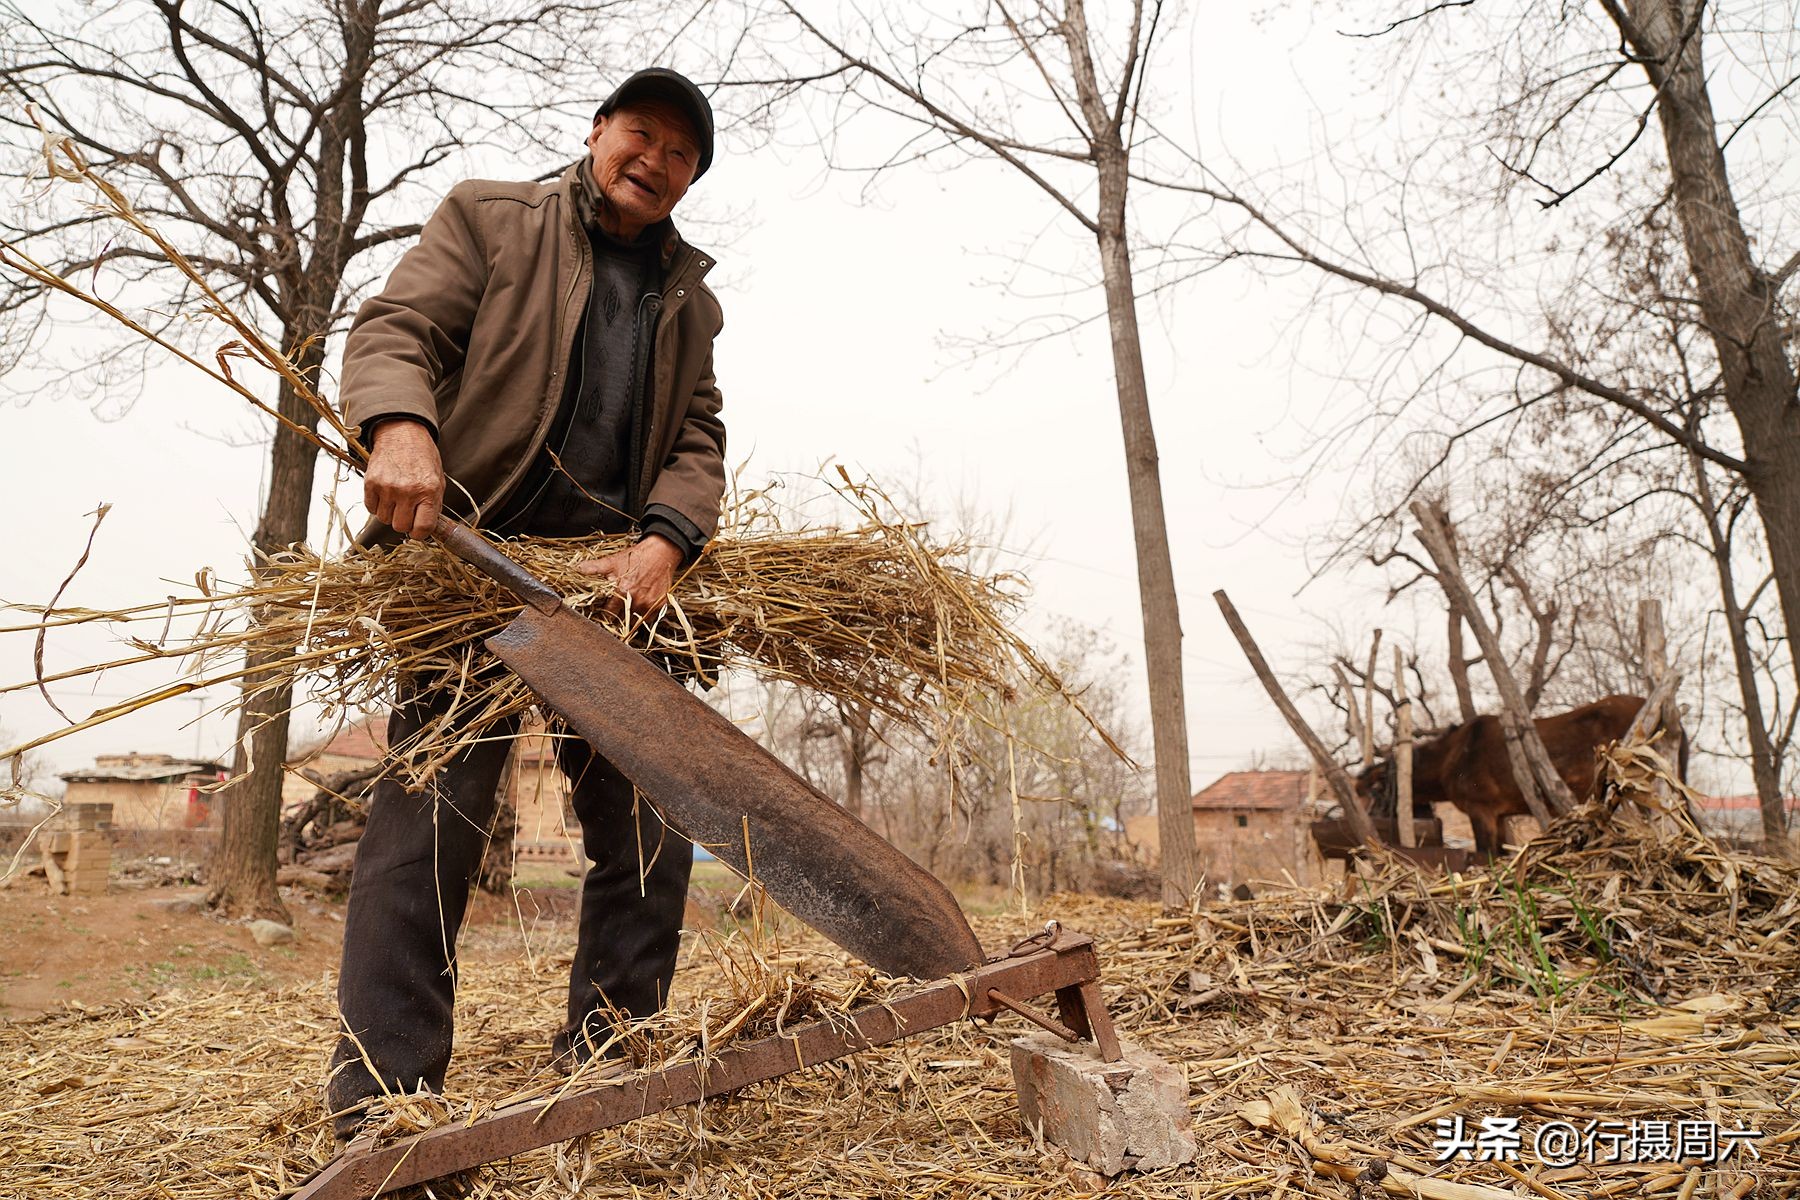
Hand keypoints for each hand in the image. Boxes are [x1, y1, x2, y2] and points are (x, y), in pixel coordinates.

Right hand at [364, 419, 445, 537]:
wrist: (402, 433)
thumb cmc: (422, 457)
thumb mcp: (437, 480)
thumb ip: (433, 505)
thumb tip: (426, 529)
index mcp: (428, 491)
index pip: (423, 528)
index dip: (420, 533)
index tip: (418, 529)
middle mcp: (407, 491)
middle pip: (400, 527)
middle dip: (405, 522)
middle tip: (408, 511)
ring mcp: (387, 487)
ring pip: (384, 519)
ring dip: (390, 513)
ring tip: (397, 498)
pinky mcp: (370, 483)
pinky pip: (371, 508)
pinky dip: (377, 505)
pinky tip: (386, 493)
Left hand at [577, 534, 682, 615]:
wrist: (661, 552)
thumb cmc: (636, 557)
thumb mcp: (612, 562)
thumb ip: (593, 568)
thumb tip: (577, 568)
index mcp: (621, 592)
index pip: (608, 614)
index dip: (604, 615)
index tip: (603, 614)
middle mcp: (636, 600)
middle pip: (621, 620)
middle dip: (616, 618)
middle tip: (614, 614)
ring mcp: (649, 604)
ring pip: (635, 621)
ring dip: (629, 618)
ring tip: (626, 611)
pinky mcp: (660, 605)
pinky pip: (649, 619)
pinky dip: (643, 616)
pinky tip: (639, 608)